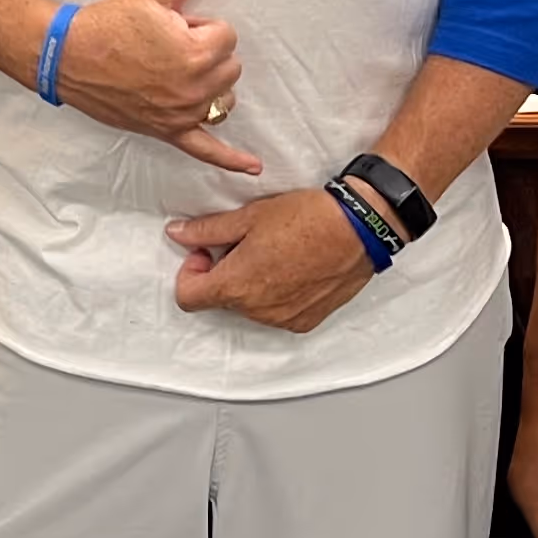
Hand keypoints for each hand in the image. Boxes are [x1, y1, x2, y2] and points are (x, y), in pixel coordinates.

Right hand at [55, 0, 256, 172]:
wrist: (67, 56)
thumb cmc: (109, 22)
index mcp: (196, 54)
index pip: (227, 35)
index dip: (198, 25)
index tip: (167, 26)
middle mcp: (194, 89)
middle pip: (229, 66)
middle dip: (203, 52)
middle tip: (162, 45)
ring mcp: (181, 115)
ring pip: (223, 98)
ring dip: (208, 84)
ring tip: (169, 71)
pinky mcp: (167, 131)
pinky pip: (206, 150)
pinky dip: (230, 160)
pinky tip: (253, 168)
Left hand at [165, 186, 370, 329]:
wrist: (360, 229)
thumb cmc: (307, 218)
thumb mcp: (248, 216)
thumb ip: (207, 231)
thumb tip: (178, 234)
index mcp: (236, 286)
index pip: (187, 297)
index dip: (190, 272)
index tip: (206, 252)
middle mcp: (257, 311)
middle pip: (221, 299)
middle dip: (224, 273)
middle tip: (246, 243)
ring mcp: (283, 319)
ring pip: (249, 306)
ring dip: (251, 284)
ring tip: (275, 252)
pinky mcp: (306, 321)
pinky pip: (277, 313)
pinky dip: (277, 294)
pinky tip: (294, 267)